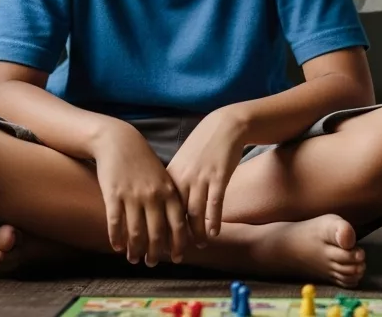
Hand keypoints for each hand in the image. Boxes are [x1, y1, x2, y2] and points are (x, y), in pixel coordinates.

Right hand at [89, 121, 189, 266]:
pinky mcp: (113, 195)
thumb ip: (170, 198)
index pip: (178, 224)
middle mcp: (153, 195)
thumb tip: (176, 226)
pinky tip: (117, 247)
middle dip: (155, 252)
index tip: (177, 258)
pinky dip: (116, 238)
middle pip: (157, 232)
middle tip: (152, 263)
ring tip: (134, 259)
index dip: (178, 244)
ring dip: (135, 249)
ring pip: (135, 232)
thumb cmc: (143, 162)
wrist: (119, 142)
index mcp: (168, 191)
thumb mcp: (163, 177)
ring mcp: (132, 196)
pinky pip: (115, 223)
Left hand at [166, 107, 249, 246]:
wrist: (224, 126)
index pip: (160, 209)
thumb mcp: (182, 163)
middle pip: (175, 214)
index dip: (159, 229)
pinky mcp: (219, 176)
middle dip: (174, 237)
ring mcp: (201, 177)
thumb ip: (174, 183)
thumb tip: (164, 206)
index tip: (157, 245)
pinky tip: (214, 233)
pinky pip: (215, 203)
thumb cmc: (202, 147)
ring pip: (195, 212)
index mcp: (171, 176)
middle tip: (175, 254)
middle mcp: (183, 178)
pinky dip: (214, 220)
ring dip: (196, 232)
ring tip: (198, 245)